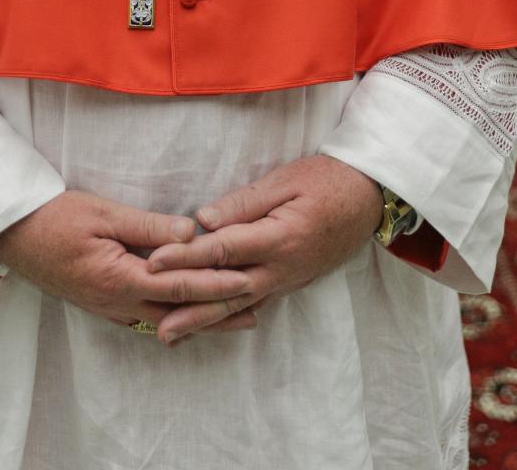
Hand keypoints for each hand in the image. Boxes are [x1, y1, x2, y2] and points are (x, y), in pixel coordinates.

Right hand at [0, 190, 256, 333]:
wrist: (14, 235)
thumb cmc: (56, 217)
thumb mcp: (102, 211)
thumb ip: (147, 225)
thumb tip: (191, 232)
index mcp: (119, 278)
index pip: (179, 284)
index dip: (216, 283)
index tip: (248, 279)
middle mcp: (117, 303)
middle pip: (178, 312)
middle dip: (218, 311)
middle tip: (257, 308)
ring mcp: (110, 309)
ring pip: (165, 320)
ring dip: (200, 318)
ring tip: (233, 316)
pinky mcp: (104, 305)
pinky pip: (148, 318)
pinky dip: (175, 317)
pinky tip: (189, 314)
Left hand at [145, 155, 382, 342]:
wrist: (365, 198)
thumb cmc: (324, 181)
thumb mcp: (284, 181)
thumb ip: (243, 202)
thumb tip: (203, 219)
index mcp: (278, 238)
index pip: (222, 251)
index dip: (186, 257)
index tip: (153, 260)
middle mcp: (280, 269)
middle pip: (225, 289)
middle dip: (186, 302)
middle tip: (152, 315)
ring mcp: (284, 281)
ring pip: (236, 305)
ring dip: (202, 321)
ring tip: (168, 334)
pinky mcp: (286, 283)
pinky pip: (251, 305)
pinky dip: (225, 318)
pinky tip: (206, 326)